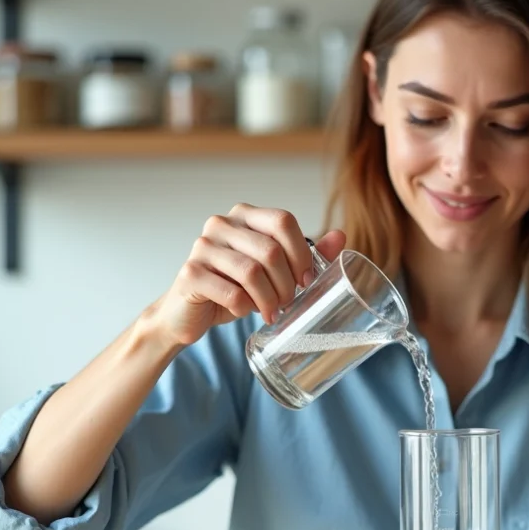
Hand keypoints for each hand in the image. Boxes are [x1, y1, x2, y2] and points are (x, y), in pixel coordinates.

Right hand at [151, 204, 346, 347]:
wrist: (187, 314)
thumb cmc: (234, 288)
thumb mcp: (272, 271)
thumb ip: (303, 253)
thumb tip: (341, 236)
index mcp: (244, 215)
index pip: (283, 221)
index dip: (302, 253)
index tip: (307, 280)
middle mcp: (221, 224)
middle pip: (270, 249)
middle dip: (286, 283)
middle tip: (288, 302)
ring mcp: (202, 246)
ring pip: (252, 272)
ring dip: (269, 299)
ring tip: (271, 312)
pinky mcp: (190, 273)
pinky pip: (231, 293)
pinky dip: (244, 308)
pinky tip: (242, 311)